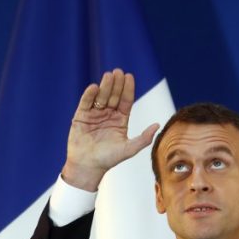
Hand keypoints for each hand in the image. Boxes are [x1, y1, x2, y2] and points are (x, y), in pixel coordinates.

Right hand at [61, 68, 159, 190]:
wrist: (88, 166)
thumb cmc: (109, 159)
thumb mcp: (129, 149)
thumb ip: (144, 138)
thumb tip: (157, 125)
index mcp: (120, 120)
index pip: (125, 101)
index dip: (127, 89)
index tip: (129, 76)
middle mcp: (108, 115)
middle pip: (113, 96)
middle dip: (116, 84)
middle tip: (118, 71)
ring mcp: (94, 114)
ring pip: (101, 97)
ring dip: (105, 86)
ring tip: (108, 75)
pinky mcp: (81, 117)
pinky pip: (85, 103)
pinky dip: (89, 95)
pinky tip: (94, 87)